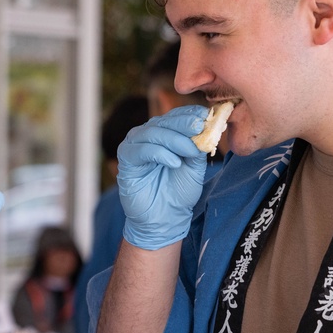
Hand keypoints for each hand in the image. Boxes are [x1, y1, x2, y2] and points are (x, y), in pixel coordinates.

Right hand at [117, 106, 208, 249]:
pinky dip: (159, 153)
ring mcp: (135, 145)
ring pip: (153, 133)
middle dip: (184, 124)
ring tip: (190, 152)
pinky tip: (174, 163)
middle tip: (200, 127)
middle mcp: (147, 135)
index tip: (207, 115)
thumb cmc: (179, 192)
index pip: (176, 116)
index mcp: (164, 133)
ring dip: (174, 140)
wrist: (165, 218)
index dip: (190, 114)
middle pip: (164, 121)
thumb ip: (197, 146)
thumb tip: (206, 127)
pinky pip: (141, 150)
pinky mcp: (126, 159)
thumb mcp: (195, 166)